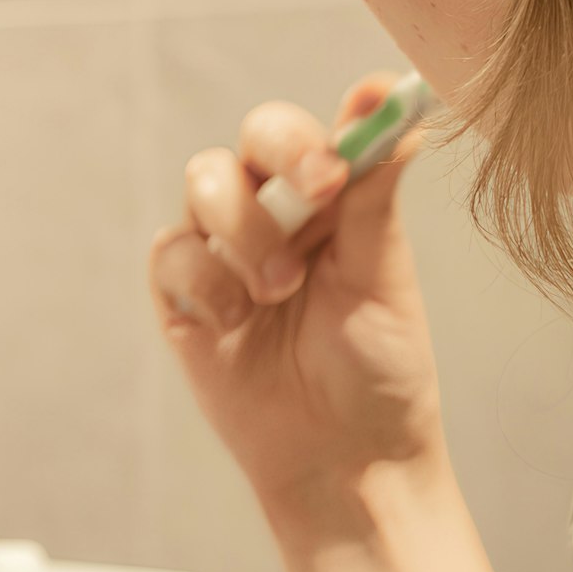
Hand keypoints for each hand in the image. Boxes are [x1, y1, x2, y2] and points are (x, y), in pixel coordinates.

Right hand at [149, 73, 446, 512]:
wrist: (345, 461)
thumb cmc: (379, 367)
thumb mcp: (385, 278)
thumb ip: (378, 196)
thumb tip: (400, 111)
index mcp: (334, 199)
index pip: (317, 130)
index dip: (324, 126)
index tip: (344, 152)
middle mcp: (277, 210)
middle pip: (254, 137)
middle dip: (283, 152)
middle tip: (320, 187)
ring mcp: (226, 250)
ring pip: (205, 181)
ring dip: (246, 229)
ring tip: (280, 289)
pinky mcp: (184, 296)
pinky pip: (172, 252)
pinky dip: (207, 282)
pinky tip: (237, 323)